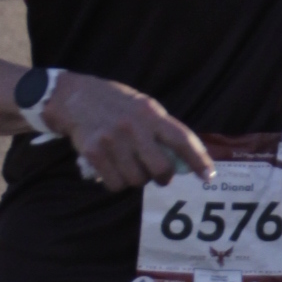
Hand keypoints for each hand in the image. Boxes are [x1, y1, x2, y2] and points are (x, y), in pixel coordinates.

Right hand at [42, 73, 212, 191]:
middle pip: (161, 168)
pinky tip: (113, 169)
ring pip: (137, 180)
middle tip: (159, 175)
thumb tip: (183, 160)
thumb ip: (161, 129)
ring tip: (130, 165)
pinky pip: (115, 184)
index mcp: (150, 113)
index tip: (208, 175)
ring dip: (137, 179)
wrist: (73, 97)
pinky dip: (117, 182)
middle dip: (163, 176)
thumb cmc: (115, 103)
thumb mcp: (143, 106)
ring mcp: (113, 140)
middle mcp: (133, 126)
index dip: (198, 159)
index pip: (182, 138)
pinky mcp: (93, 152)